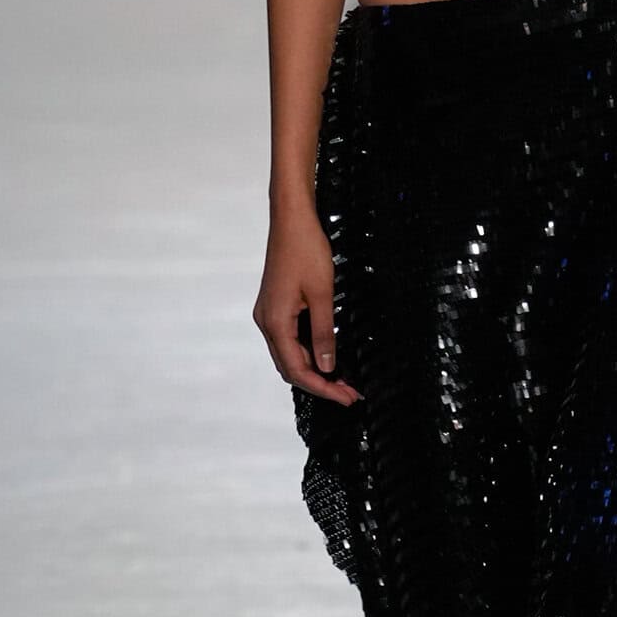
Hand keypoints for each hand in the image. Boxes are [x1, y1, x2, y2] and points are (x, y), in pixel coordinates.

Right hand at [253, 204, 362, 405]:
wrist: (291, 219)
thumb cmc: (306, 250)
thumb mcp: (322, 294)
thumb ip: (324, 333)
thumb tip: (326, 366)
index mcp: (275, 321)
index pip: (297, 369)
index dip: (323, 388)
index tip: (347, 397)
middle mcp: (266, 321)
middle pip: (290, 367)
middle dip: (320, 383)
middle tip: (350, 393)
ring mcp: (268, 314)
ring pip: (289, 354)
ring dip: (314, 369)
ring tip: (342, 380)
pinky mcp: (275, 306)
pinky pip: (289, 339)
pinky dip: (307, 352)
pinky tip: (326, 355)